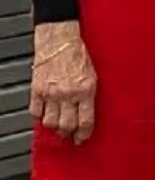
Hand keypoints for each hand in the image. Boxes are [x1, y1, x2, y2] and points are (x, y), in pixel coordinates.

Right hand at [30, 21, 96, 145]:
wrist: (60, 40)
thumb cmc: (79, 55)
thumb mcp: (93, 75)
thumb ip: (90, 95)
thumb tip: (88, 113)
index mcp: (86, 89)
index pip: (85, 121)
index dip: (84, 134)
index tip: (83, 139)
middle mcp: (68, 93)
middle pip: (66, 126)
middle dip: (69, 135)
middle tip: (70, 136)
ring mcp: (51, 93)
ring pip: (50, 123)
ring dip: (54, 128)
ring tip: (58, 126)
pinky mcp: (36, 90)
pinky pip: (36, 112)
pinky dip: (40, 116)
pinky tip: (45, 114)